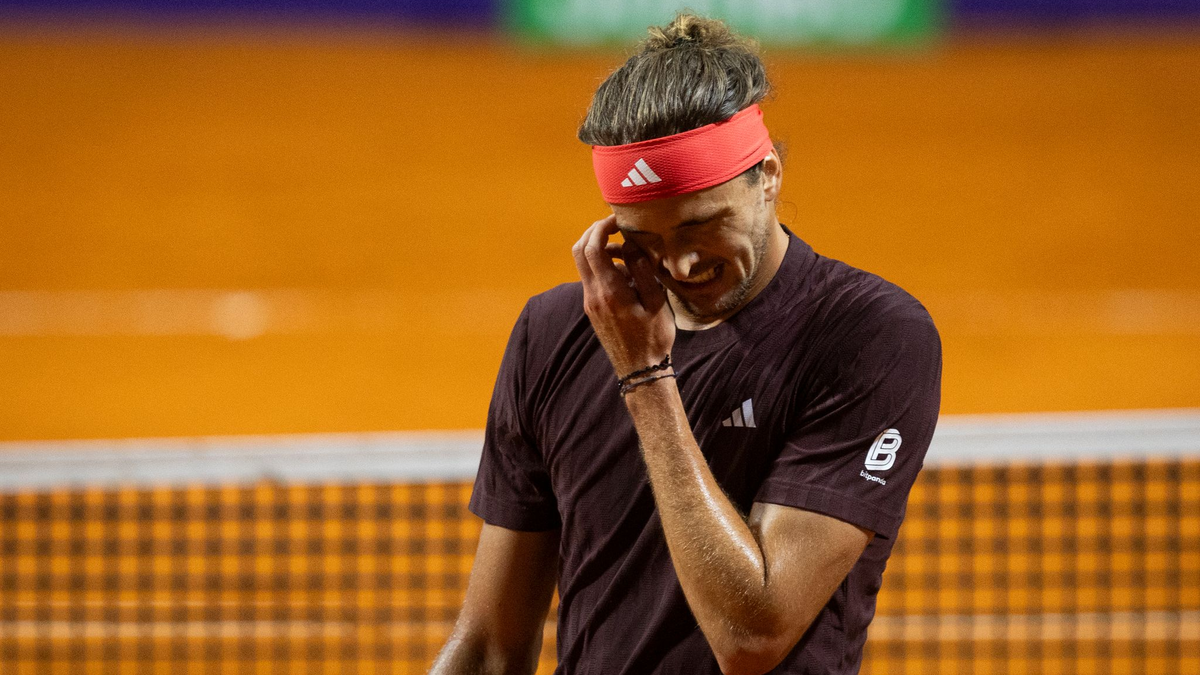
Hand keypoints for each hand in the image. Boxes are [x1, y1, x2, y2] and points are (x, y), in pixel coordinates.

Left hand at [571, 214, 674, 377]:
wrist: (639, 370)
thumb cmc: (653, 337)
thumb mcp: (656, 302)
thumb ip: (642, 270)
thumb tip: (630, 245)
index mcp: (609, 291)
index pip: (593, 247)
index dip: (602, 226)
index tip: (619, 220)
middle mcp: (593, 295)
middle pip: (579, 250)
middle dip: (594, 232)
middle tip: (615, 226)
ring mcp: (589, 302)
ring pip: (584, 264)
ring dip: (601, 249)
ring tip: (629, 252)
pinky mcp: (592, 308)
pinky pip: (592, 277)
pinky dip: (604, 266)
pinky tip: (626, 271)